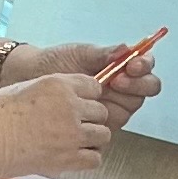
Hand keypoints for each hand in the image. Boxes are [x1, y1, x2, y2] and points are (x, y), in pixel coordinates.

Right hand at [0, 70, 117, 178]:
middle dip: (90, 118)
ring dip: (92, 138)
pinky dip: (88, 158)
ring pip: (103, 134)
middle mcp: (70, 107)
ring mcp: (71, 133)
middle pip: (101, 111)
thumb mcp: (29, 88)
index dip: (87, 97)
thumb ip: (55, 93)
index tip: (79, 105)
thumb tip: (74, 102)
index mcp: (59, 84)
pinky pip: (95, 158)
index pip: (94, 87)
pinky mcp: (67, 158)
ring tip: (74, 142)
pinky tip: (74, 155)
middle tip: (74, 126)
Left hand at [14, 40, 162, 127]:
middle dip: (136, 85)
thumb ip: (104, 53)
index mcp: (122, 68)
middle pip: (145, 90)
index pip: (145, 68)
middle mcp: (122, 90)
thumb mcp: (81, 54)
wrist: (32, 79)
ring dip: (120, 102)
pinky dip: (104, 123)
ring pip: (130, 109)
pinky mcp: (98, 127)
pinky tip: (92, 115)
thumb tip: (125, 49)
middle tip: (117, 80)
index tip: (131, 64)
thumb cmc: (57, 63)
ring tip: (100, 94)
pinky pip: (109, 130)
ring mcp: (112, 108)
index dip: (144, 66)